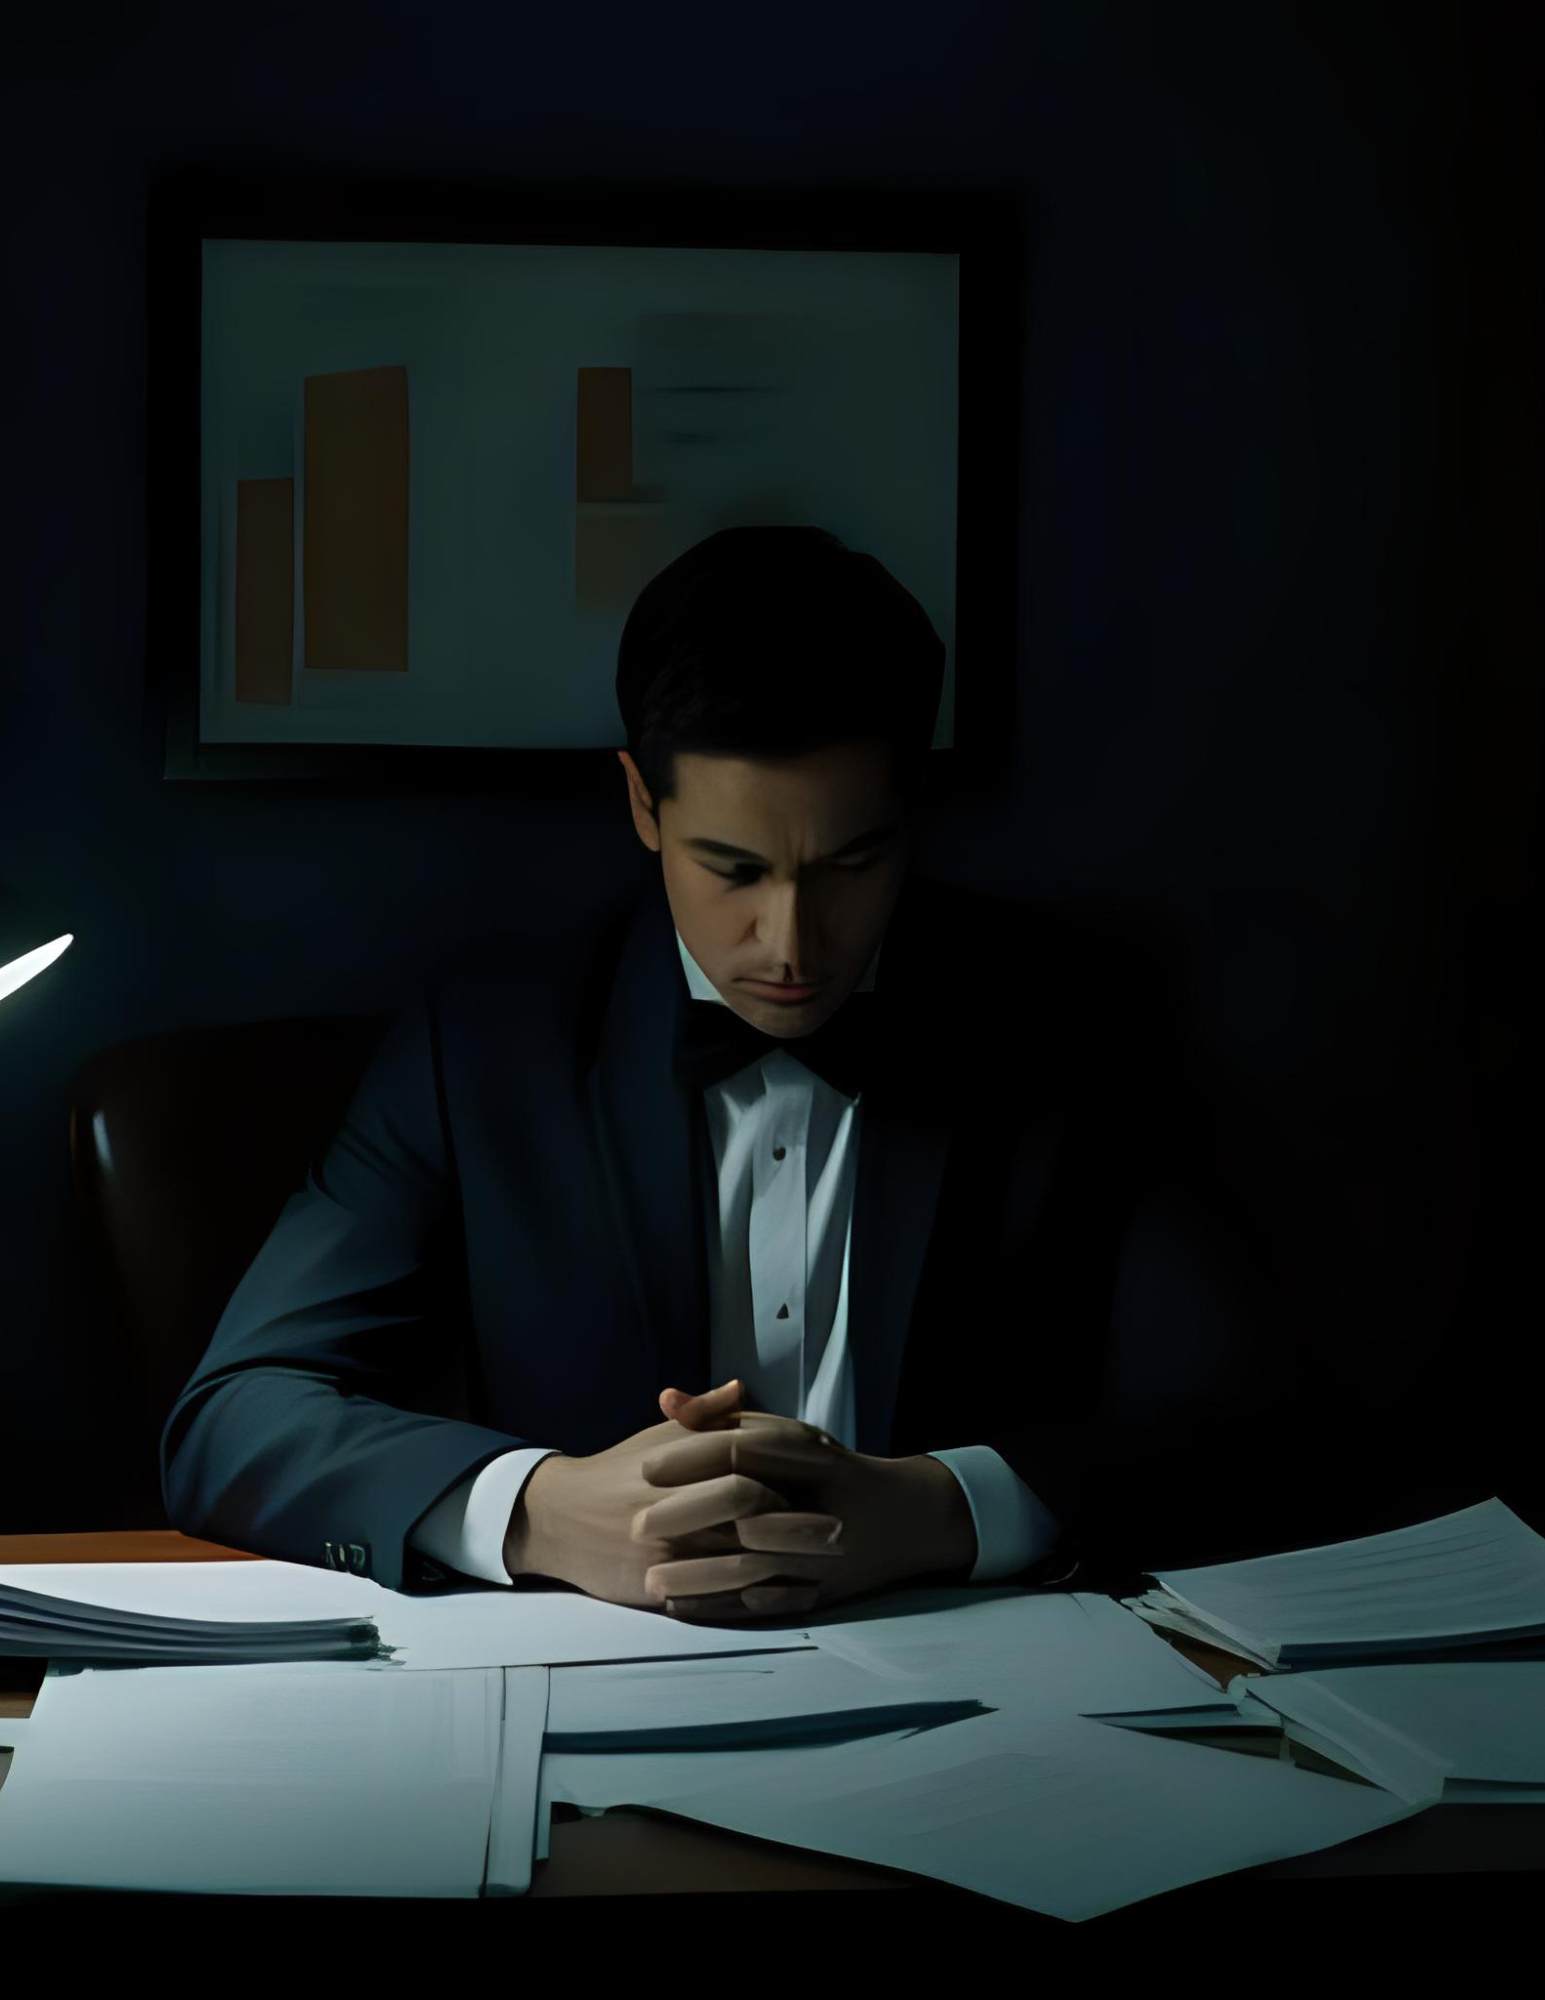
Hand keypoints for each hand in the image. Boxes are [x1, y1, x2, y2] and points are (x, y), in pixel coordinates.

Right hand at [502, 1384, 846, 1622]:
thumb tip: (741, 1386)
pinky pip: (714, 1601)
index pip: (742, 1467)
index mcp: (675, 1464)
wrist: (559, 1518)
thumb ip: (703, 1416)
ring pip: (735, 1563)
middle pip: (746, 1515)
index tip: (825, 1482)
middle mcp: (669, 1508)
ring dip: (785, 1567)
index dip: (786, 1475)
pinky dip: (755, 1603)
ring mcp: (662, 1553)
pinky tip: (785, 1598)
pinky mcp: (655, 1590)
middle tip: (838, 1531)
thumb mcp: (658, 1437)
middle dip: (795, 1525)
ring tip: (821, 1569)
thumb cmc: (618, 1471)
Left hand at [648, 1378, 978, 1621]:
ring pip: (751, 1563)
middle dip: (687, 1518)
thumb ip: (724, 1417)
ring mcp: (820, 1553)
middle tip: (635, 1524)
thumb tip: (666, 1399)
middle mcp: (816, 1500)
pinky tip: (682, 1606)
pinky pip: (765, 1602)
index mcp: (808, 1453)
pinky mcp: (819, 1592)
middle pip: (742, 1508)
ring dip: (698, 1574)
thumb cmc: (831, 1470)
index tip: (644, 1466)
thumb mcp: (785, 1434)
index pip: (741, 1449)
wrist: (904, 1519)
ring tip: (649, 1577)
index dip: (690, 1457)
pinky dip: (722, 1606)